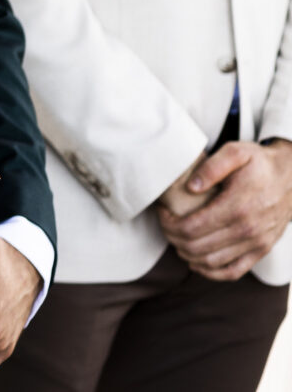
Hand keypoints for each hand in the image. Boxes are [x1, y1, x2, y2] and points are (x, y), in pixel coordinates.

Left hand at [158, 140, 291, 280]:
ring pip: (211, 262)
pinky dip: (210, 272)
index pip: (191, 227)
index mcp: (238, 206)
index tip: (162, 211)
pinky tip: (196, 262)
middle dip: (173, 238)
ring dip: (187, 254)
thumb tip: (191, 187)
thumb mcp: (237, 152)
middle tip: (165, 224)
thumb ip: (211, 166)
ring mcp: (257, 244)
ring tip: (176, 238)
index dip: (169, 223)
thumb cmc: (260, 164)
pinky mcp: (262, 251)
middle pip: (196, 247)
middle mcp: (248, 230)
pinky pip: (233, 272)